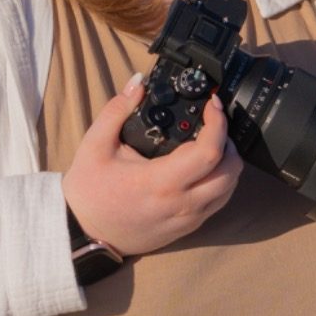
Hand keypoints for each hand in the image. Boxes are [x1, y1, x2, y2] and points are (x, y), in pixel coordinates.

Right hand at [62, 77, 243, 256]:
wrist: (85, 233)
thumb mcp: (95, 145)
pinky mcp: (187, 228)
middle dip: (228, 142)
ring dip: (227, 163)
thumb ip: (117, 109)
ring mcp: (187, 219)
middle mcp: (181, 203)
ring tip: (209, 143)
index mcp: (160, 182)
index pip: (209, 152)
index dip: (219, 123)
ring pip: (229, 189)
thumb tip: (138, 82)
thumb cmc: (89, 191)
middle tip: (213, 124)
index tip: (213, 105)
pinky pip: (217, 202)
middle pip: (231, 172)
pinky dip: (219, 181)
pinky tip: (201, 167)